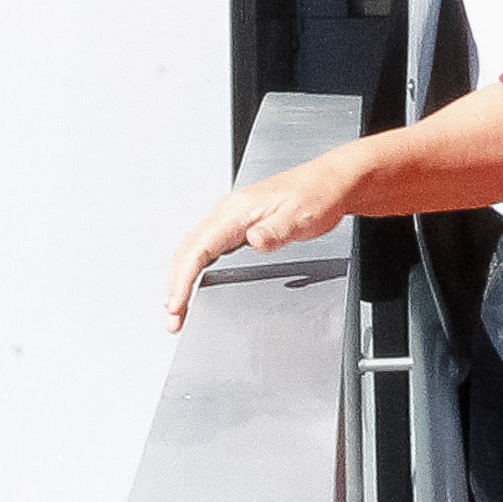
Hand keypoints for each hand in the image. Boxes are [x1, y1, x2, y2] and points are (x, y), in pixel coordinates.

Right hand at [163, 153, 358, 328]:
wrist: (329, 182)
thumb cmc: (316, 195)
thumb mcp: (300, 215)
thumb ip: (276, 230)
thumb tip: (254, 240)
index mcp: (236, 211)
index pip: (197, 248)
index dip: (183, 278)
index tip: (176, 304)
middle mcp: (226, 213)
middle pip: (187, 251)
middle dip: (174, 286)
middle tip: (173, 319)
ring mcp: (229, 219)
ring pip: (192, 251)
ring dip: (180, 280)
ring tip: (176, 310)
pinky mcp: (236, 227)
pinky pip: (205, 250)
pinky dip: (193, 271)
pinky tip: (193, 285)